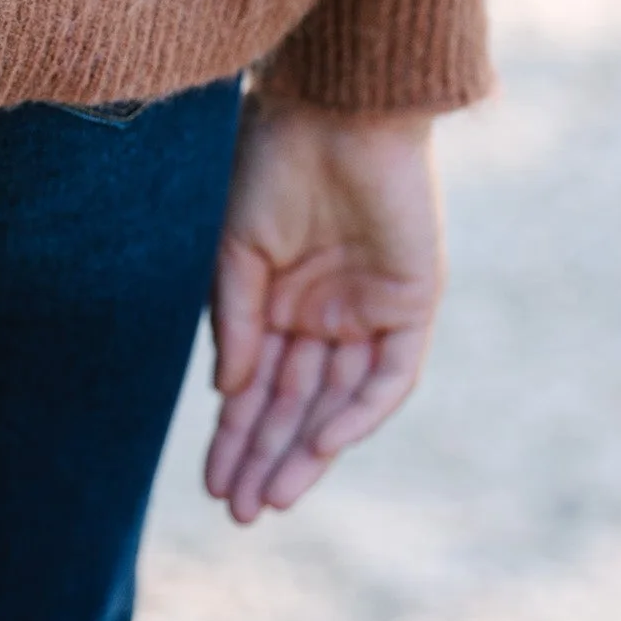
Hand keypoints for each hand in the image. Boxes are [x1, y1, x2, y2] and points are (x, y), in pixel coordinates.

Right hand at [205, 97, 443, 522]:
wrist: (334, 108)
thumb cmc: (271, 160)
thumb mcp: (235, 247)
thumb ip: (236, 321)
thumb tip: (229, 394)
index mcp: (278, 295)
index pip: (258, 385)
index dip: (234, 434)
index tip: (209, 482)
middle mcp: (324, 312)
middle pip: (296, 404)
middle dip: (265, 457)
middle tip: (238, 511)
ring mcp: (368, 311)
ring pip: (338, 402)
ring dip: (306, 451)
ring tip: (272, 498)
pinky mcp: (411, 306)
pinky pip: (388, 378)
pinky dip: (358, 412)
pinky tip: (322, 445)